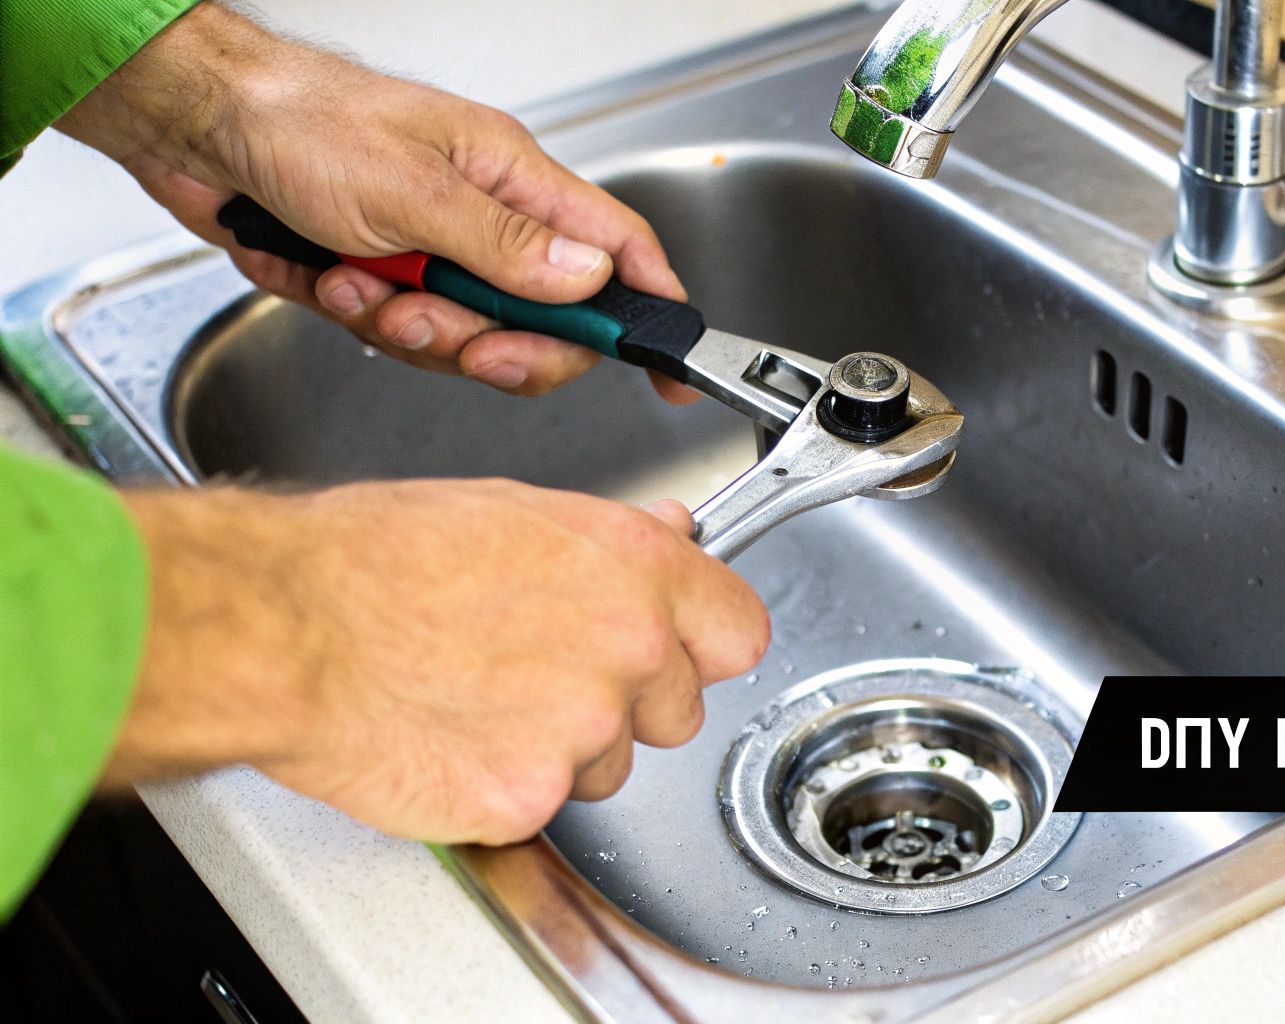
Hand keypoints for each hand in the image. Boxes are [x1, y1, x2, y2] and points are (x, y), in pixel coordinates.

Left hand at [56, 1, 697, 400]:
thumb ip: (505, 245)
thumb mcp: (412, 189)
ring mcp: (433, 250)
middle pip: (542, 320)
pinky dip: (359, 317)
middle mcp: (482, 218)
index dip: (652, 310)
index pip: (616, 249)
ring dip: (410, 329)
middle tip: (451, 337)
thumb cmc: (298, 121)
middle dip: (494, 343)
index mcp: (512, 178)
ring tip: (362, 287)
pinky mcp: (383, 277)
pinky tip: (326, 276)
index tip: (671, 371)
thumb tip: (589, 283)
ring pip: (466, 336)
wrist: (194, 126)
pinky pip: (399, 334)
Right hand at [107, 481, 769, 843]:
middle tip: (541, 673)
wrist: (285, 627)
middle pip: (677, 709)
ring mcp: (584, 730)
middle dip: (625, 704)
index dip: (702, 645)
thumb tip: (670, 534)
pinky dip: (500, 789)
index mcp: (635, 569)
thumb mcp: (513, 511)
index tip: (680, 650)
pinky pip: (541, 808)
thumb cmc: (374, 558)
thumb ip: (610, 541)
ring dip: (561, 748)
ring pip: (610, 766)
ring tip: (476, 697)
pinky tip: (449, 738)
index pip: (738, 630)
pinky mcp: (529, 799)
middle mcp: (628, 648)